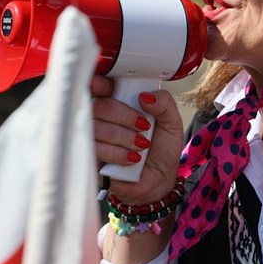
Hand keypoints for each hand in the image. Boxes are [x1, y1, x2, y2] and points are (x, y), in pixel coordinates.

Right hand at [91, 75, 183, 204]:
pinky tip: (132, 159)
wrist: (159, 180)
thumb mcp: (172, 123)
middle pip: (97, 105)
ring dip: (123, 137)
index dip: (99, 83)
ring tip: (142, 146)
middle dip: (123, 116)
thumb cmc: (161, 149)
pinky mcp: (90, 159)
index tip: (104, 84)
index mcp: (119, 103)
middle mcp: (102, 119)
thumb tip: (145, 96)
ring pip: (95, 127)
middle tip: (144, 127)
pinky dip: (117, 153)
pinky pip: (94, 149)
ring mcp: (93, 139)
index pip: (100, 86)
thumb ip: (165, 103)